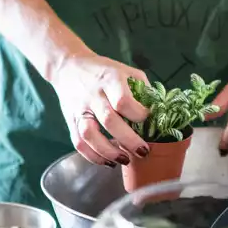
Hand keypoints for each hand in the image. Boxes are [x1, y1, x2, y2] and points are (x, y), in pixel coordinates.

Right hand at [51, 53, 149, 167]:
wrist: (68, 66)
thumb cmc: (104, 70)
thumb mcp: (126, 71)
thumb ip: (142, 89)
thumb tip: (159, 110)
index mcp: (110, 80)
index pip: (123, 101)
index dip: (138, 115)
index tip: (148, 121)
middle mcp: (93, 95)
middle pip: (109, 120)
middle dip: (128, 140)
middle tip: (143, 151)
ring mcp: (80, 109)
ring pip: (89, 135)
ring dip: (108, 152)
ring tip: (125, 160)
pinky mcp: (70, 121)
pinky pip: (78, 143)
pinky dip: (92, 156)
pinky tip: (107, 161)